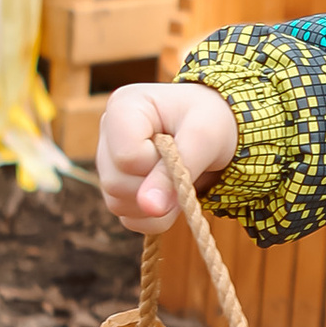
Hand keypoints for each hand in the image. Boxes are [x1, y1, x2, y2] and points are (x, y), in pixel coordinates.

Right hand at [96, 80, 236, 231]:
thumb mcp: (203, 138)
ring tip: (180, 178)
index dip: (157, 164)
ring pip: (118, 204)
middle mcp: (107, 134)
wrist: (218, 127)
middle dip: (158, 186)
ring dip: (159, 205)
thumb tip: (149, 208)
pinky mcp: (116, 188)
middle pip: (116, 184)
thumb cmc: (212, 121)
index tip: (178, 146)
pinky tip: (172, 195)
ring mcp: (107, 163)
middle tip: (184, 165)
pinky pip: (128, 218)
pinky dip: (156, 217)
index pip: (126, 158)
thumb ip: (175, 171)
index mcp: (122, 108)